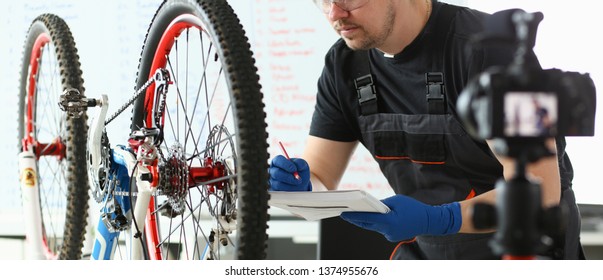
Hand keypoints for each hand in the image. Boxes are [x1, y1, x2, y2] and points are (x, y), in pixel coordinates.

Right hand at [269, 155, 311, 190]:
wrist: (301, 183)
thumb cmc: (300, 171)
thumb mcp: (303, 165)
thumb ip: (300, 163)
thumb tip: (297, 166)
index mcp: (278, 161)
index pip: (278, 159)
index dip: (285, 164)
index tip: (294, 169)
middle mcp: (273, 170)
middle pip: (276, 173)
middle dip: (288, 177)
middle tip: (297, 178)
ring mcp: (272, 181)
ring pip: (278, 184)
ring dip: (290, 185)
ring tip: (297, 183)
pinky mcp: (274, 190)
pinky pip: (279, 192)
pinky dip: (288, 190)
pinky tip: (293, 187)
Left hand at [340, 194, 460, 241]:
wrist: (428, 221)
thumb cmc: (413, 208)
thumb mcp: (396, 200)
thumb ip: (382, 204)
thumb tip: (370, 206)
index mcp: (389, 222)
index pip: (367, 218)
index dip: (354, 216)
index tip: (343, 213)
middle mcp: (388, 231)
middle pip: (367, 224)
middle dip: (356, 219)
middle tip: (344, 213)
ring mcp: (390, 236)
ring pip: (373, 227)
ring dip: (364, 221)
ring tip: (353, 214)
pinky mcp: (392, 237)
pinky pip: (380, 229)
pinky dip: (374, 223)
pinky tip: (368, 217)